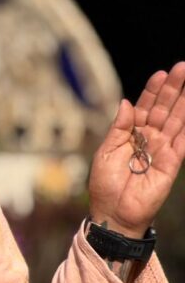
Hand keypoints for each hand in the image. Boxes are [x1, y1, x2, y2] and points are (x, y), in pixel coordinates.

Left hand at [88, 61, 184, 236]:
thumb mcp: (105, 152)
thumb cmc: (105, 185)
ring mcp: (162, 150)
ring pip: (175, 121)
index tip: (160, 74)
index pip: (144, 107)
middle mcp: (149, 139)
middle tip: (182, 68)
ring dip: (184, 103)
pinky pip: (182, 143)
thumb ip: (118, 127)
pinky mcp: (171, 164)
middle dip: (173, 89)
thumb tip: (126, 102)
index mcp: (130, 134)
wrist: (113, 213)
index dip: (152, 91)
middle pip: (163, 109)